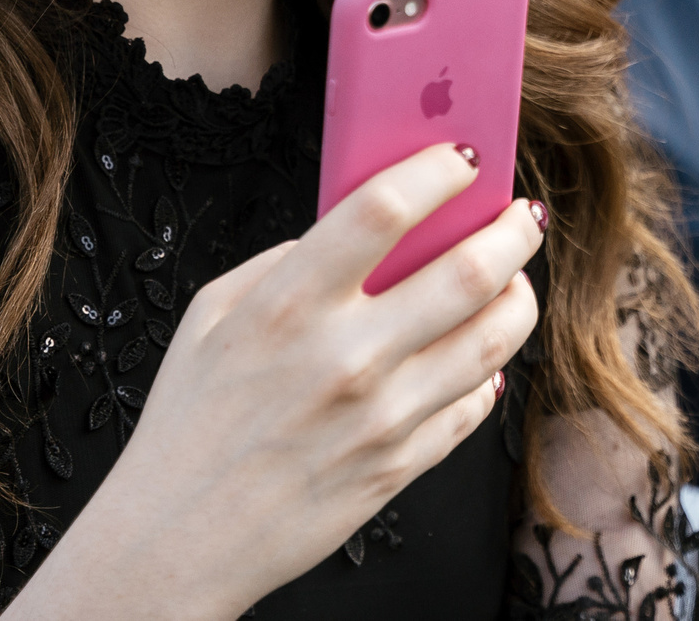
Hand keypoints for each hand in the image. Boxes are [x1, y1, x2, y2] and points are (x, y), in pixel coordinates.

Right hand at [5, 143, 543, 619]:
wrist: (177, 539)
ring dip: (520, 298)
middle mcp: (343, 357)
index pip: (383, 210)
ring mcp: (380, 417)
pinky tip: (484, 352)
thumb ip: (285, 262)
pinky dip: (489, 370)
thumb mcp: (211, 315)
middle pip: (467, 272)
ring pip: (491, 339)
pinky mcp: (400, 466)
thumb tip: (359, 230)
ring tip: (517, 279)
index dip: (436, 171)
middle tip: (522, 215)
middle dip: (511, 232)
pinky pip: (473, 404)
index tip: (462, 159)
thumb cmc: (190, 420)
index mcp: (286, 306)